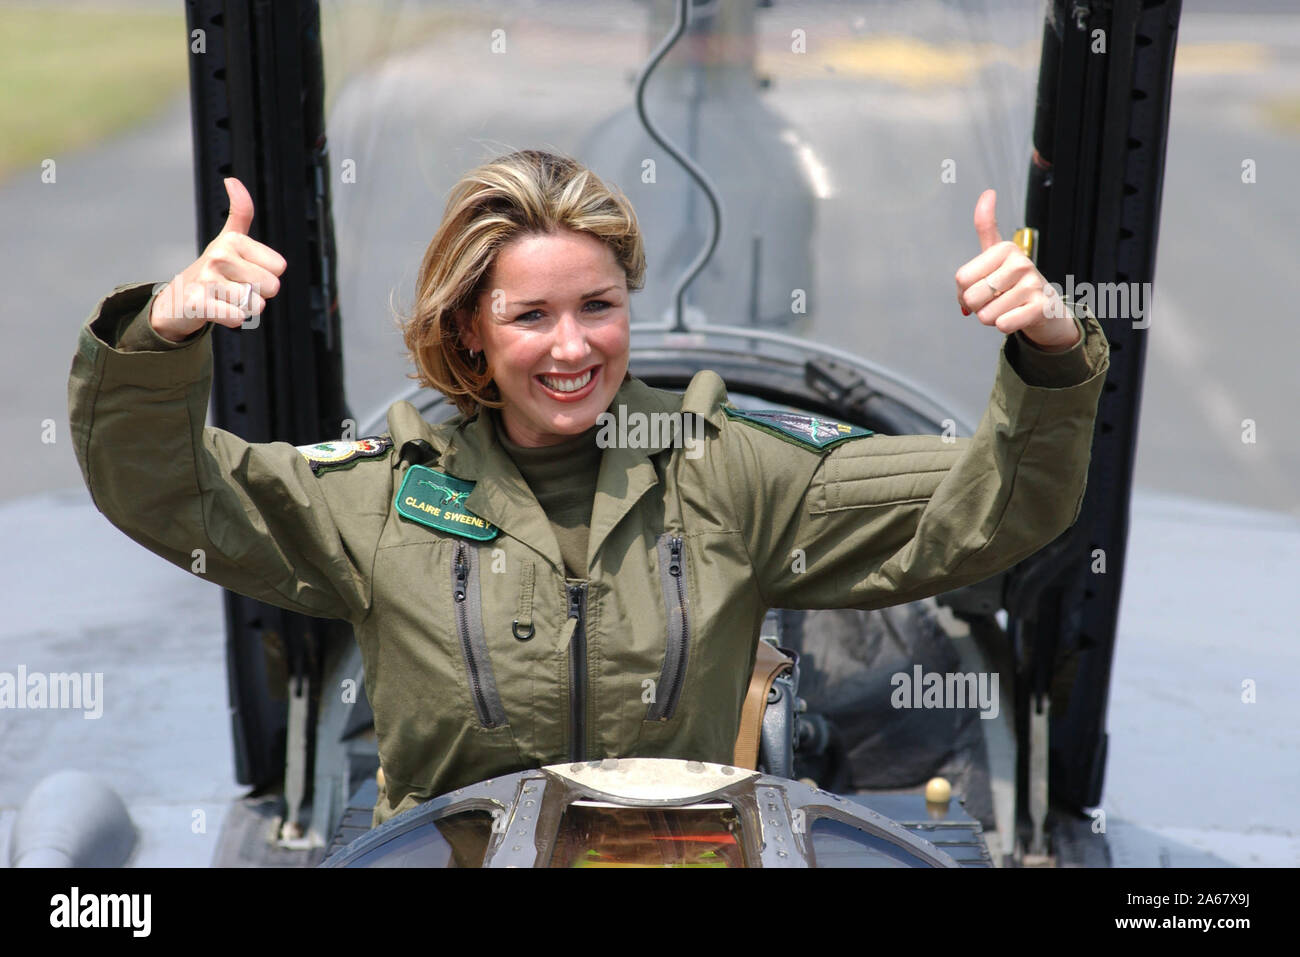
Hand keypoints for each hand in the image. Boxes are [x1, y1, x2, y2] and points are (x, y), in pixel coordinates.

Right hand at [149, 177, 287, 342]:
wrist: (179, 299)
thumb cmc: (213, 270)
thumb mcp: (229, 239)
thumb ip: (240, 212)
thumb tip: (232, 179)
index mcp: (233, 240)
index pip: (279, 267)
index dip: (267, 275)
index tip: (245, 272)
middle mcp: (220, 256)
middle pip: (272, 287)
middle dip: (258, 294)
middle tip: (235, 288)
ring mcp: (207, 279)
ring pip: (257, 305)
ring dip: (245, 308)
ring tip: (226, 299)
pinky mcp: (198, 302)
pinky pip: (237, 318)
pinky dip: (233, 320)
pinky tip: (219, 311)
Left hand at [954, 189, 1078, 350]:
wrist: (1045, 309)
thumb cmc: (1012, 283)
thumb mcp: (996, 254)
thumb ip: (986, 226)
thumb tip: (988, 193)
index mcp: (1005, 248)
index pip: (961, 279)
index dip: (964, 292)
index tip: (983, 286)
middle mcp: (1021, 262)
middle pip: (970, 297)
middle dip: (977, 306)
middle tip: (997, 300)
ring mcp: (1033, 284)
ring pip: (985, 314)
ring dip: (991, 318)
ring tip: (1009, 307)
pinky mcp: (1040, 307)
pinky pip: (1002, 324)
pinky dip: (1004, 326)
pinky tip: (1018, 316)